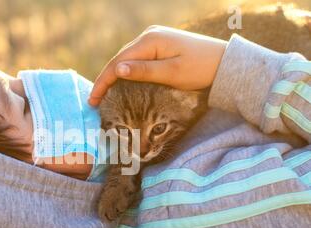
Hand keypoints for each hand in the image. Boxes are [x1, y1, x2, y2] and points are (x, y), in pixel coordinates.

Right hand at [88, 26, 227, 105]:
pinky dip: (127, 71)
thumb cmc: (200, 69)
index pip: (118, 62)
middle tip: (95, 101)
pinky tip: (121, 82)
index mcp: (150, 40)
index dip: (103, 82)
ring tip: (104, 94)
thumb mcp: (172, 73)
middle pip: (120, 59)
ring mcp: (154, 39)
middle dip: (106, 79)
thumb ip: (144, 71)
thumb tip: (118, 70)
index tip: (93, 101)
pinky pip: (137, 58)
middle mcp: (149, 35)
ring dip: (114, 75)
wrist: (224, 62)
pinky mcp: (159, 45)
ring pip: (127, 59)